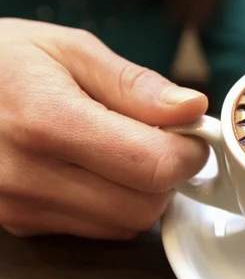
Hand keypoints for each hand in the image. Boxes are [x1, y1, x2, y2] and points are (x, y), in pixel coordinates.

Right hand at [0, 19, 208, 239]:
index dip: (188, 153)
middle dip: (169, 176)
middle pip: (145, 206)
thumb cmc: (4, 60)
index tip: (190, 134)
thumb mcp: (69, 50)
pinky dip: (114, 204)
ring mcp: (21, 207)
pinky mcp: (21, 223)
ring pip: (124, 225)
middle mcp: (29, 175)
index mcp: (47, 121)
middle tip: (161, 142)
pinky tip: (96, 170)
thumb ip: (135, 85)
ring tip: (122, 150)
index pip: (153, 165)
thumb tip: (191, 108)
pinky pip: (96, 229)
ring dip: (143, 193)